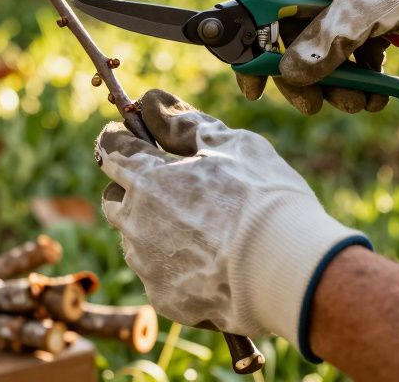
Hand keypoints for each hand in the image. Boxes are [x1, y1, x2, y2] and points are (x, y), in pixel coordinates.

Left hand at [96, 89, 368, 347]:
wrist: (287, 270)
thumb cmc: (262, 198)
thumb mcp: (231, 145)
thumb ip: (184, 122)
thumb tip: (151, 100)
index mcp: (147, 178)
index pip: (111, 150)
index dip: (120, 139)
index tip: (132, 137)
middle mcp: (135, 222)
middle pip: (114, 200)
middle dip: (133, 189)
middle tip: (170, 187)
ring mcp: (146, 265)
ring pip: (134, 241)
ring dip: (152, 230)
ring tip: (199, 230)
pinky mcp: (164, 299)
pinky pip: (157, 277)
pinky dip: (175, 267)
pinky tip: (209, 264)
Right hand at [239, 0, 398, 114]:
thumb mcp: (364, 12)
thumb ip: (325, 44)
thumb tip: (291, 74)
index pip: (261, 5)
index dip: (251, 44)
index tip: (253, 83)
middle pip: (293, 38)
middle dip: (306, 76)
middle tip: (313, 106)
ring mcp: (347, 2)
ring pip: (325, 52)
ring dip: (339, 84)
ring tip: (362, 103)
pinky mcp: (371, 19)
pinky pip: (353, 55)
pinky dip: (363, 78)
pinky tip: (380, 96)